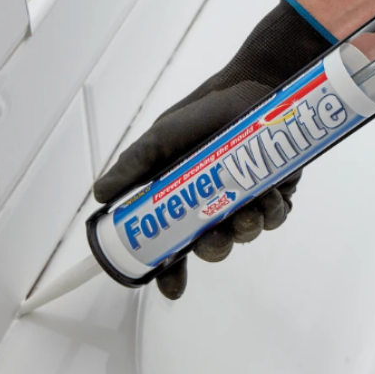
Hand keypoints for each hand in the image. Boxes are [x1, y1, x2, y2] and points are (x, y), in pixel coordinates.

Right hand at [94, 0, 331, 298]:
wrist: (252, 87)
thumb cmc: (203, 112)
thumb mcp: (161, 138)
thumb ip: (132, 166)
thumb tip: (99, 194)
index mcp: (180, 199)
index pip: (170, 245)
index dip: (170, 271)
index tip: (171, 286)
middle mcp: (211, 205)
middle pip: (210, 247)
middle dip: (213, 248)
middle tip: (213, 236)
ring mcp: (244, 200)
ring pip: (244, 233)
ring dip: (246, 227)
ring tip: (248, 207)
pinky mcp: (275, 192)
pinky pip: (274, 216)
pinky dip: (273, 210)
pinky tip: (272, 192)